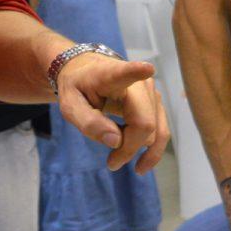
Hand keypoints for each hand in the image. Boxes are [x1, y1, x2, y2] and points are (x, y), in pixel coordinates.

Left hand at [54, 53, 169, 172]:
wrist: (88, 73)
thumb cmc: (78, 88)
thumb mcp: (70, 106)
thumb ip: (88, 123)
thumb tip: (116, 142)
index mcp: (111, 76)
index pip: (126, 72)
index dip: (137, 71)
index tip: (147, 68)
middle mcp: (139, 82)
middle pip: (145, 123)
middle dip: (129, 148)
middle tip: (110, 162)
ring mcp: (152, 92)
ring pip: (156, 131)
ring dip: (140, 150)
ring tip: (117, 160)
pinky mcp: (157, 103)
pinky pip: (161, 131)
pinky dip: (150, 149)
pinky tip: (137, 159)